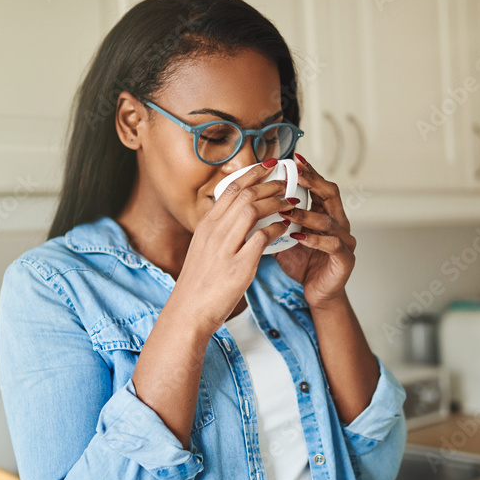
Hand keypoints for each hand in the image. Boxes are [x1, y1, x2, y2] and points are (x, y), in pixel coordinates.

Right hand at [173, 160, 294, 334]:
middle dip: (269, 184)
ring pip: (252, 210)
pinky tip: (285, 228)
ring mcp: (225, 248)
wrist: (188, 313)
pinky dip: (276, 229)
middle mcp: (214, 232)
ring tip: (291, 202)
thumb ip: (220, 232)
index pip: (231, 188)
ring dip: (275, 202)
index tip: (268, 166)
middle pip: (244, 194)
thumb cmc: (198, 284)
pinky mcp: (238, 267)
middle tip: (286, 182)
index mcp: (206, 226)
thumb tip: (239, 218)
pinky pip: (261, 238)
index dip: (252, 173)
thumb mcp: (204, 250)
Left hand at [272, 154, 355, 307]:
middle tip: (296, 174)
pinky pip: (332, 244)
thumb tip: (251, 202)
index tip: (294, 160)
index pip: (319, 186)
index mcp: (325, 214)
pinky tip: (298, 237)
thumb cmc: (302, 264)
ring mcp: (345, 240)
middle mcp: (339, 223)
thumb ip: (275, 220)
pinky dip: (315, 239)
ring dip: (306, 214)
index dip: (309, 172)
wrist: (317, 294)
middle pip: (330, 194)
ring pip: (329, 219)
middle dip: (313, 182)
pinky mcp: (345, 259)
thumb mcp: (284, 237)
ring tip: (286, 211)